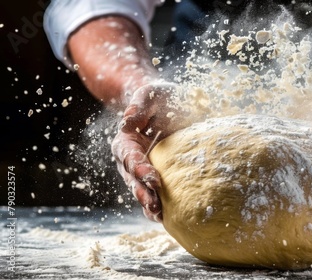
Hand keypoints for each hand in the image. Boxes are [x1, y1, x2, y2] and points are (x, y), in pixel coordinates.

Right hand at [111, 82, 180, 221]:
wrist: (171, 106)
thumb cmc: (159, 98)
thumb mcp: (150, 94)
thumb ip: (139, 104)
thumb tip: (127, 122)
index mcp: (126, 141)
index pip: (130, 156)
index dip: (140, 168)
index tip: (153, 178)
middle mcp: (131, 160)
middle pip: (133, 179)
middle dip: (143, 192)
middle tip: (155, 205)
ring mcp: (142, 171)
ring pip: (142, 190)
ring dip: (149, 204)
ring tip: (159, 216)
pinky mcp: (156, 177)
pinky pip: (154, 194)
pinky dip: (158, 206)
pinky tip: (167, 217)